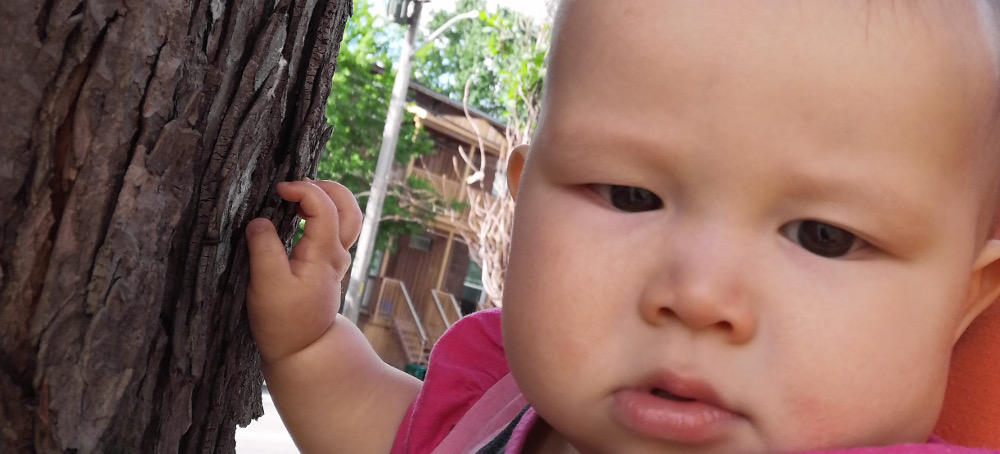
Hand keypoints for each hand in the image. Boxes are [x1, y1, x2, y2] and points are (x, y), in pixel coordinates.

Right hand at [245, 180, 362, 362]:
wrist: (303, 350)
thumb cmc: (283, 321)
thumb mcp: (266, 285)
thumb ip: (263, 249)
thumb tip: (258, 220)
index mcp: (324, 254)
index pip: (325, 207)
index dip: (304, 190)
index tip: (279, 189)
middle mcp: (337, 254)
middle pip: (349, 208)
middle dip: (326, 188)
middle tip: (296, 185)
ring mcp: (335, 260)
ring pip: (346, 219)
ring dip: (327, 200)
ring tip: (297, 195)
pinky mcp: (327, 266)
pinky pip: (334, 230)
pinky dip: (321, 213)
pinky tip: (297, 214)